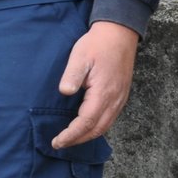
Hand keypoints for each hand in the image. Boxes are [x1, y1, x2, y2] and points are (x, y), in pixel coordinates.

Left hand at [52, 20, 139, 148]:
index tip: (57, 142)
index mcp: (103, 94)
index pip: (85, 123)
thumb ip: (72, 75)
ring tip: (71, 138)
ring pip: (104, 126)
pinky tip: (86, 125)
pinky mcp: (121, 95)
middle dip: (78, 140)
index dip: (71, 135)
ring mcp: (120, 99)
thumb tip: (65, 92)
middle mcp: (114, 100)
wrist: (119, 33)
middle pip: (96, 129)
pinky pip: (109, 118)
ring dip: (87, 135)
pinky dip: (96, 127)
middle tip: (60, 144)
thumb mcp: (80, 56)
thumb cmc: (97, 44)